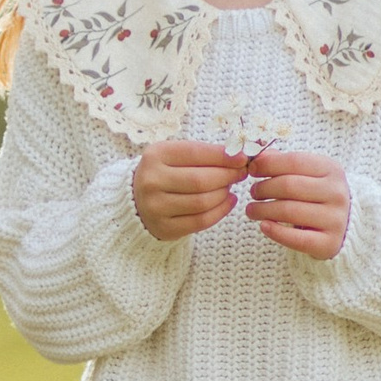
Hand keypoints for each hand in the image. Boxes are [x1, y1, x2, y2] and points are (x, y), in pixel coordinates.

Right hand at [133, 140, 251, 239]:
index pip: (196, 153)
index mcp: (155, 155)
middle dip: (228, 176)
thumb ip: (205, 154)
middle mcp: (152, 181)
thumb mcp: (177, 155)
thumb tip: (240, 155)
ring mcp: (156, 206)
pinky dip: (221, 211)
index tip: (243, 157)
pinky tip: (228, 201)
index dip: (224, 156)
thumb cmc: (165, 172)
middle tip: (240, 173)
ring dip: (224, 194)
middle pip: (201, 180)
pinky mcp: (164, 227)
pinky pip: (201, 221)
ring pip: (203, 202)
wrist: (137, 199)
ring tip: (229, 187)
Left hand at [244, 148, 350, 258]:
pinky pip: (296, 239)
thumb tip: (257, 158)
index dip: (267, 164)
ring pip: (288, 212)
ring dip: (262, 210)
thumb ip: (282, 162)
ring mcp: (335, 219)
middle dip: (263, 188)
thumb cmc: (317, 194)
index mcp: (332, 169)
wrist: (345, 223)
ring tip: (252, 210)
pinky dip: (275, 232)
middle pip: (288, 186)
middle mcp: (337, 193)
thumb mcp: (307, 172)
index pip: (294, 161)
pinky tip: (263, 226)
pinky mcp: (329, 243)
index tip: (252, 170)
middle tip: (253, 192)